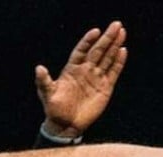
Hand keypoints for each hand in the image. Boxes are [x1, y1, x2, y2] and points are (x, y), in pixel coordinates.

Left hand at [37, 22, 127, 138]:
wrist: (66, 125)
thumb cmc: (54, 109)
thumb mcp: (47, 94)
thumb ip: (44, 81)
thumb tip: (39, 68)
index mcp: (72, 69)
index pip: (82, 50)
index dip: (88, 40)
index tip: (95, 31)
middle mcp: (85, 70)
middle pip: (98, 50)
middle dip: (107, 38)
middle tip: (116, 25)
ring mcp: (96, 78)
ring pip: (107, 58)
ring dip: (114, 46)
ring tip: (122, 33)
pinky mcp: (105, 88)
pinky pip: (113, 72)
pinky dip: (118, 62)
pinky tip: (123, 51)